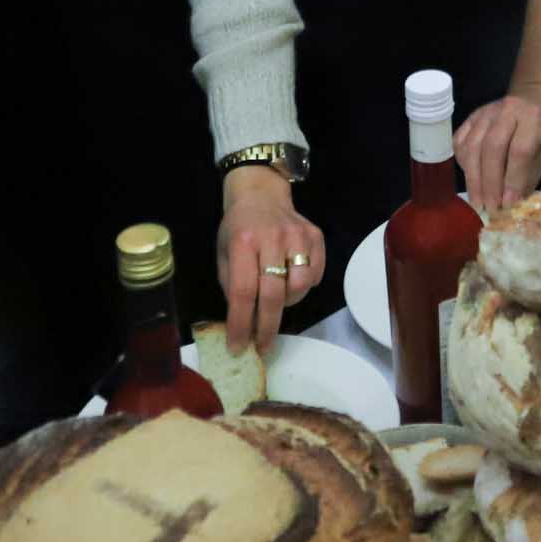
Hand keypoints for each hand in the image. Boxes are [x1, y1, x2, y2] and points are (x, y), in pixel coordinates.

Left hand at [216, 163, 325, 351]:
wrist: (260, 194)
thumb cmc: (238, 229)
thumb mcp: (223, 254)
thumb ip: (232, 286)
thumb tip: (242, 324)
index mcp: (242, 243)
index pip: (242, 292)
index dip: (240, 324)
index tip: (238, 347)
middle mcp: (271, 238)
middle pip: (272, 295)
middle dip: (266, 328)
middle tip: (263, 348)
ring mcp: (297, 236)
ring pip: (299, 287)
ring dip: (288, 303)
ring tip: (277, 301)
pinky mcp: (315, 236)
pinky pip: (316, 274)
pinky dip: (305, 286)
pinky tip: (292, 281)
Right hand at [456, 89, 540, 208]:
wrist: (536, 95)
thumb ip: (530, 175)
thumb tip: (513, 205)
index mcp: (533, 117)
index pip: (520, 150)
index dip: (513, 179)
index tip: (508, 204)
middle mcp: (507, 110)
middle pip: (492, 149)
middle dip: (489, 183)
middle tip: (490, 208)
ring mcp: (485, 112)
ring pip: (472, 147)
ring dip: (473, 179)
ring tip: (478, 203)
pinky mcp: (471, 117)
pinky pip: (460, 143)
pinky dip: (463, 164)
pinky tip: (471, 181)